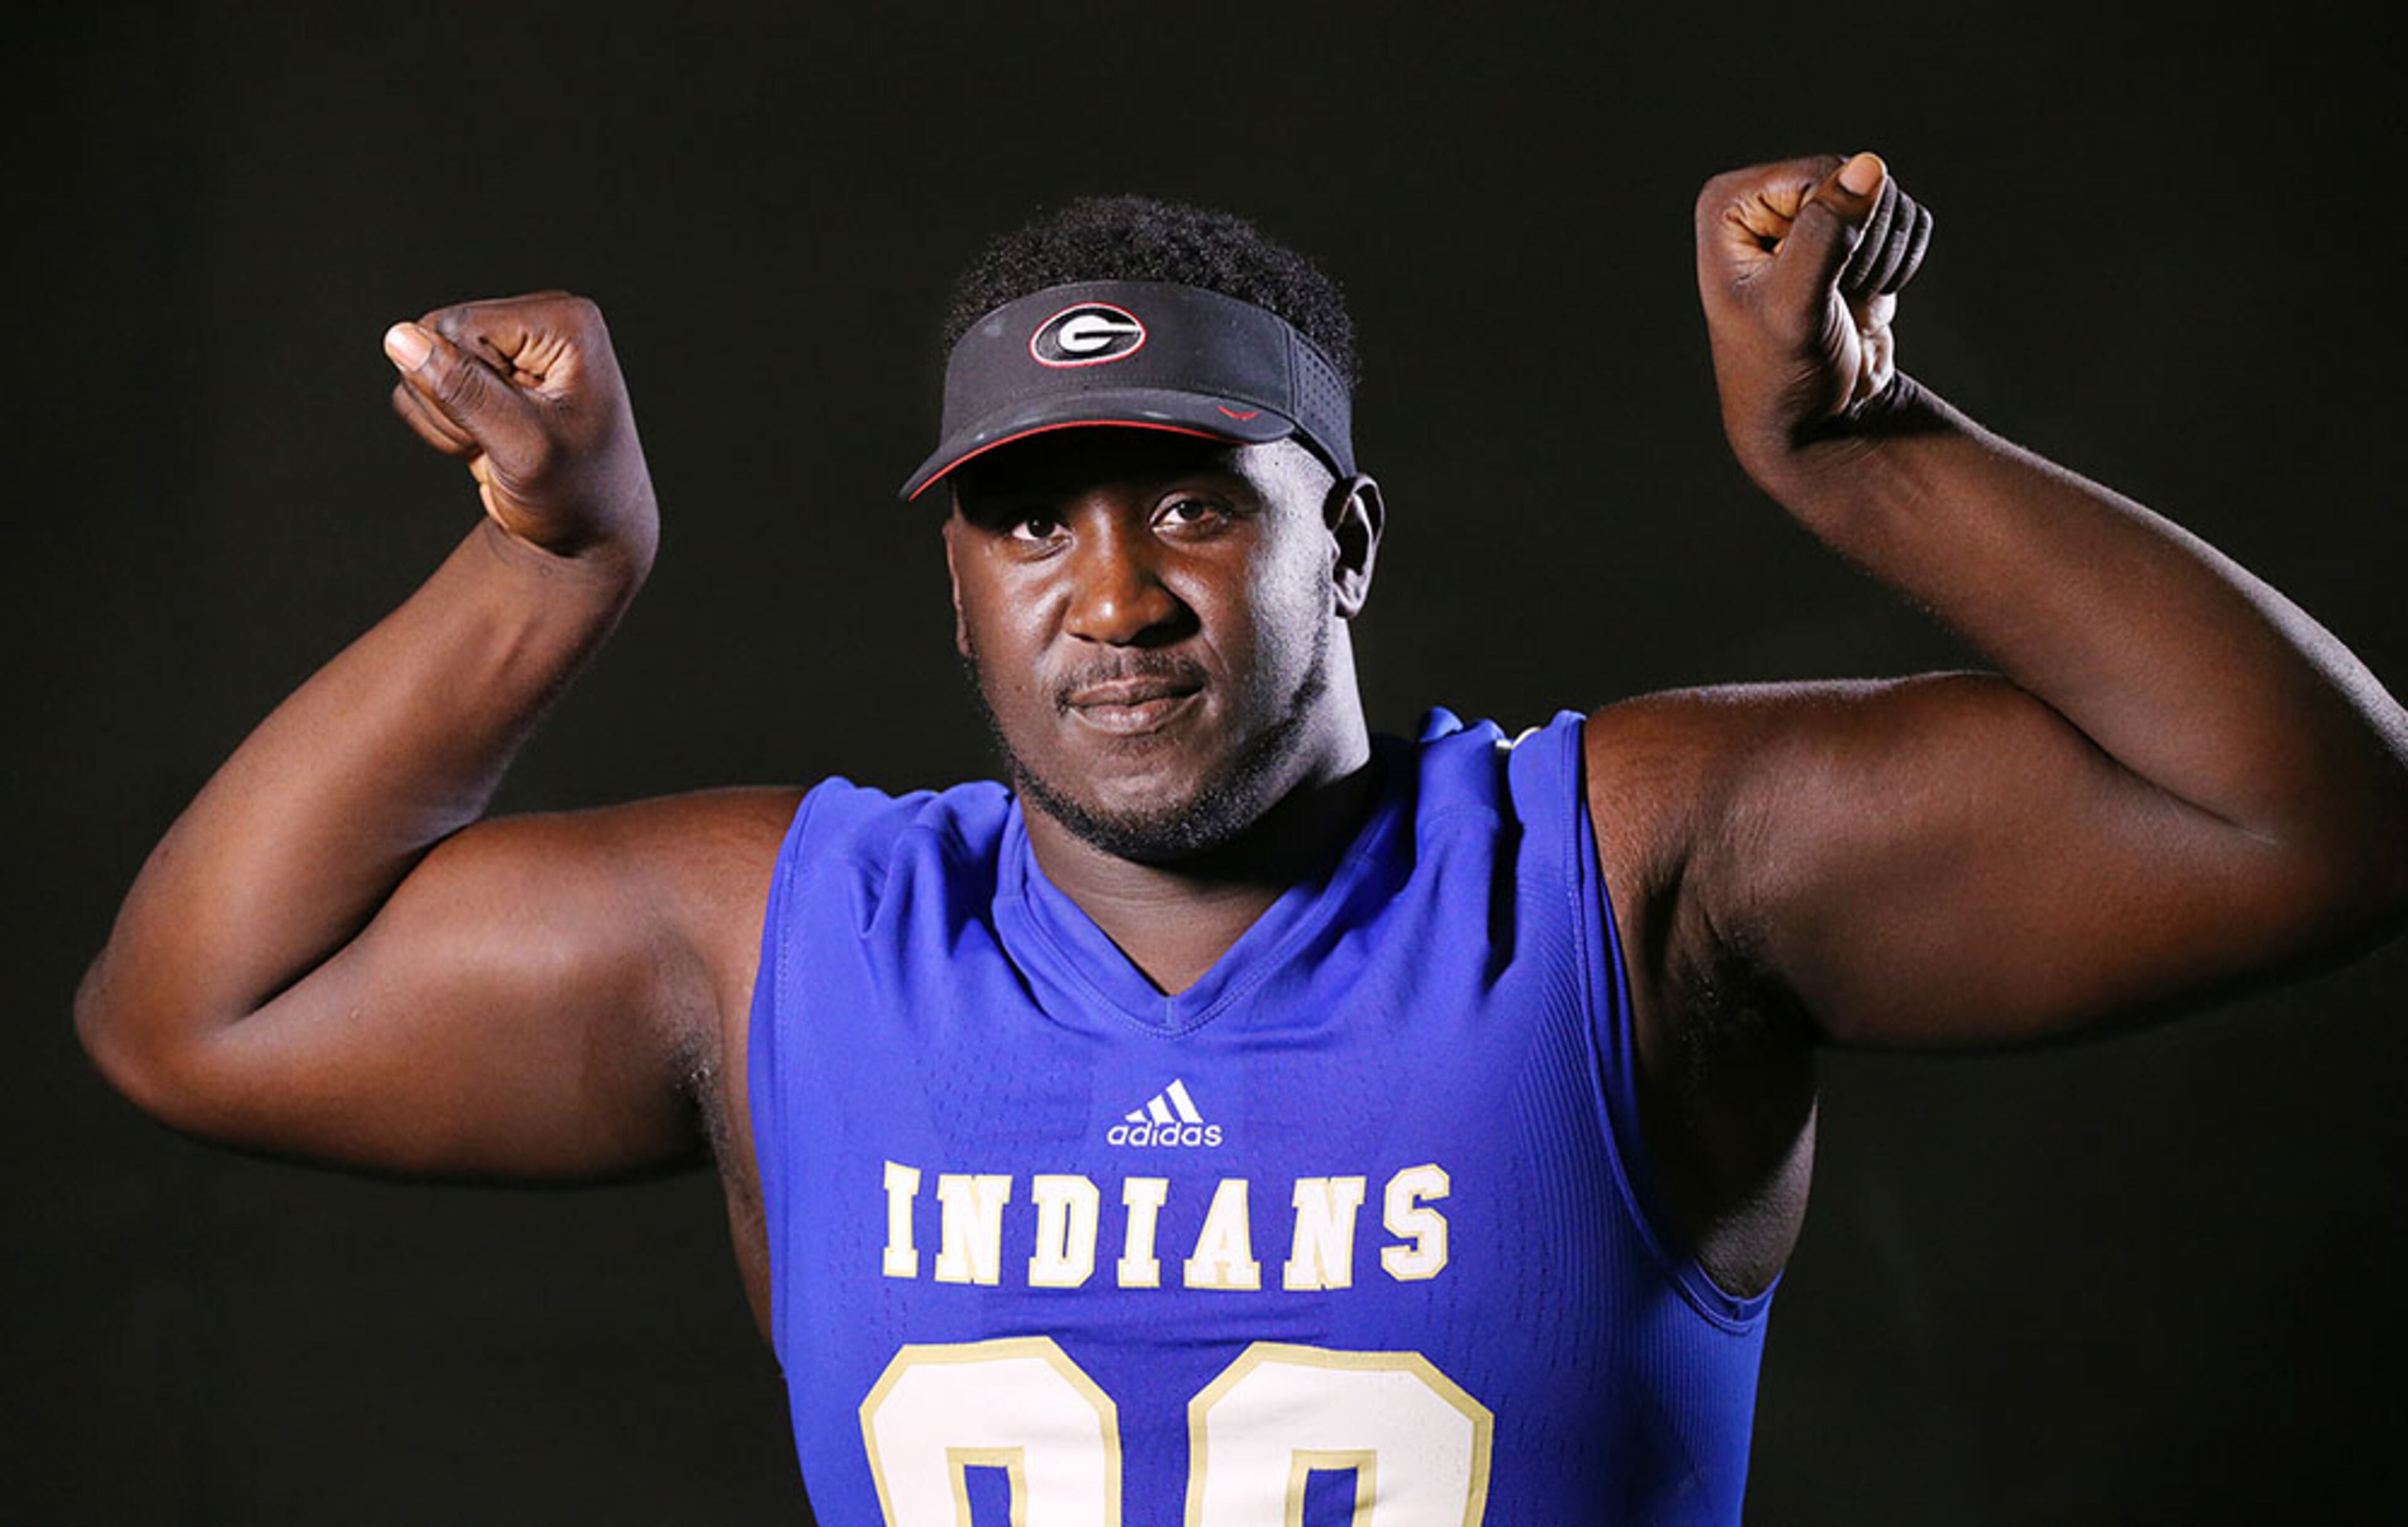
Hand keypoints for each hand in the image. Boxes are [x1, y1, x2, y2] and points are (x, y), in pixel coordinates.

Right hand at [383, 291, 658, 566]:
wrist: (588, 530)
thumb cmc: (576, 494)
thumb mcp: (525, 449)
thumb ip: (465, 392)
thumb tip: (401, 337)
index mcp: (564, 321)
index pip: (458, 326)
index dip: (466, 386)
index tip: (515, 427)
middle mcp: (539, 317)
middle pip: (434, 334)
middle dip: (453, 401)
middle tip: (504, 442)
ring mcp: (510, 340)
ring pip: (420, 359)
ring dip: (447, 418)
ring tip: (502, 443)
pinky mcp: (485, 365)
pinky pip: (421, 383)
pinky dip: (443, 425)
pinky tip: (488, 441)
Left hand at [1693, 152, 1932, 480]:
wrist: (1814, 420)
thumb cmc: (1782, 373)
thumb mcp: (1795, 307)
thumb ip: (1826, 235)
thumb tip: (1868, 166)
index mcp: (1730, 204)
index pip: (1821, 174)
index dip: (1835, 228)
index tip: (1811, 283)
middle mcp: (1767, 200)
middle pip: (1857, 178)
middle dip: (1862, 243)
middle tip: (1832, 299)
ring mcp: (1812, 214)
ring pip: (1886, 197)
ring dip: (1881, 258)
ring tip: (1842, 302)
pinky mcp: (1852, 236)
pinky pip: (1905, 219)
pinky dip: (1897, 264)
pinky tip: (1863, 300)